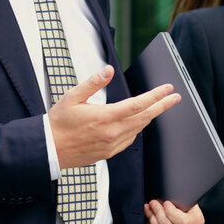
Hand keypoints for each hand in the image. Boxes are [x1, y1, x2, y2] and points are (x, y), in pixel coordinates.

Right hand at [48, 65, 180, 168]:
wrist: (49, 149)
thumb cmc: (58, 122)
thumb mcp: (72, 97)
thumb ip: (93, 83)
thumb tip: (108, 70)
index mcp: (105, 117)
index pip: (138, 104)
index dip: (156, 96)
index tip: (168, 89)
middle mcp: (112, 132)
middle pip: (145, 117)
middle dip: (162, 106)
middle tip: (175, 98)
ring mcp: (112, 144)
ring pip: (139, 128)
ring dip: (150, 116)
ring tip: (158, 106)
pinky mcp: (109, 152)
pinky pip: (130, 139)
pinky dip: (137, 128)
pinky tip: (138, 122)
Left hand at [145, 201, 204, 223]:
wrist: (186, 212)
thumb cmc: (185, 203)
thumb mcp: (185, 199)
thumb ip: (177, 200)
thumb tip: (161, 202)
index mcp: (198, 221)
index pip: (182, 221)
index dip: (170, 212)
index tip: (166, 203)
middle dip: (157, 212)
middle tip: (152, 203)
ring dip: (151, 219)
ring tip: (149, 210)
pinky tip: (150, 221)